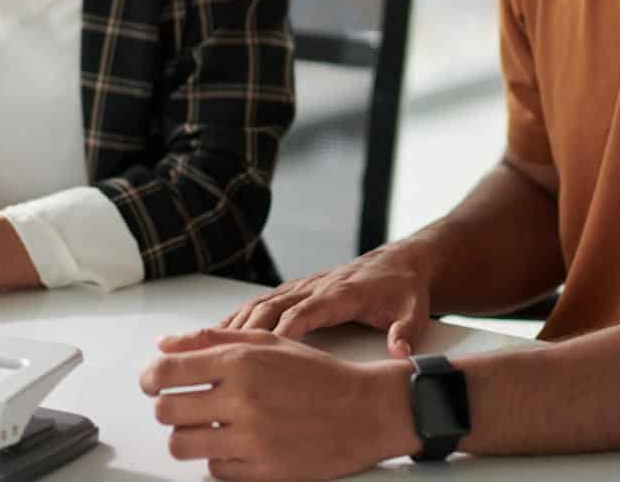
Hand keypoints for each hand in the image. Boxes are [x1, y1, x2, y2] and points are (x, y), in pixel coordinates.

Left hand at [141, 328, 415, 480]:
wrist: (366, 411)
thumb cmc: (318, 374)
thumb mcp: (268, 341)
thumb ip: (211, 339)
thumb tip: (164, 345)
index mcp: (241, 360)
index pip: (166, 373)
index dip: (151, 380)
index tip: (154, 385)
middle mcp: (242, 398)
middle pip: (166, 412)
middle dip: (168, 410)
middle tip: (183, 408)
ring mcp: (252, 438)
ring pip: (182, 446)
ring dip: (188, 438)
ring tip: (206, 429)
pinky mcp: (263, 471)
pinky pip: (214, 470)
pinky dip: (219, 459)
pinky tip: (237, 445)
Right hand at [221, 244, 432, 355]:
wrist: (401, 262)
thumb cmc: (404, 288)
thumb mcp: (414, 310)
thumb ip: (406, 331)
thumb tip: (400, 353)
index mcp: (341, 293)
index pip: (306, 312)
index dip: (284, 331)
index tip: (263, 354)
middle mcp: (316, 287)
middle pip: (273, 307)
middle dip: (245, 332)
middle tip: (218, 357)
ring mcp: (304, 287)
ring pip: (261, 304)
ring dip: (234, 325)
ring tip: (204, 348)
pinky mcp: (297, 291)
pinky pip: (261, 304)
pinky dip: (237, 318)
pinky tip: (216, 335)